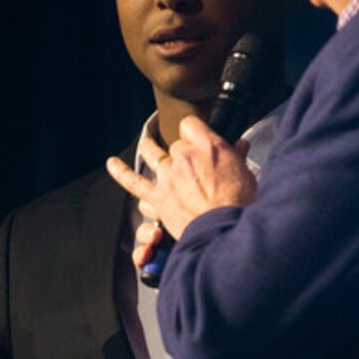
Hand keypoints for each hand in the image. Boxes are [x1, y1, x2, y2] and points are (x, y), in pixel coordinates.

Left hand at [106, 114, 257, 269]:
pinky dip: (121, 172)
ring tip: (148, 145)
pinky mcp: (159, 198)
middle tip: (190, 163)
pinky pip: (135, 182)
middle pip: (176, 145)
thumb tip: (241, 145)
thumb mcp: (246, 176)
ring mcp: (168, 177)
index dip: (194, 132)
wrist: (225, 232)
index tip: (198, 139)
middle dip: (182, 152)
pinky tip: (112, 163)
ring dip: (151, 149)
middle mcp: (184, 157)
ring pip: (154, 155)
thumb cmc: (240, 205)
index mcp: (207, 146)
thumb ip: (238, 157)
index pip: (191, 125)